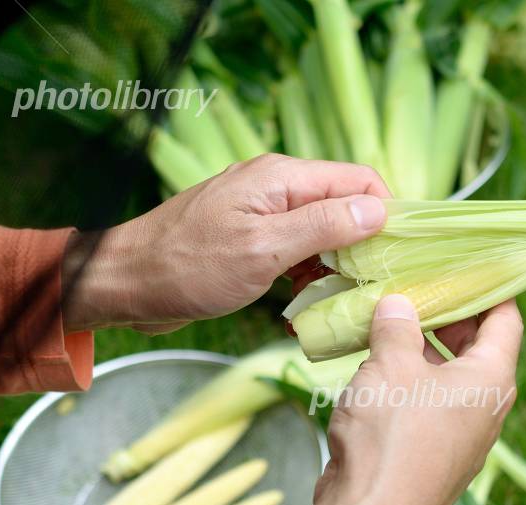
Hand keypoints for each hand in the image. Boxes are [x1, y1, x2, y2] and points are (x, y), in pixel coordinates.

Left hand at [62, 154, 389, 333]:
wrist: (125, 283)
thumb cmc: (188, 267)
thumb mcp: (263, 250)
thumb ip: (322, 227)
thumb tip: (377, 211)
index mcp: (281, 177)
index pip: (360, 180)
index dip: (387, 214)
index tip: (400, 257)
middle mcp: (275, 186)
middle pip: (344, 205)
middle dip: (364, 244)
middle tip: (373, 288)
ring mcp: (262, 212)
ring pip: (322, 231)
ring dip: (335, 266)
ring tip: (337, 302)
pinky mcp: (250, 238)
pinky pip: (296, 249)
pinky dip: (306, 275)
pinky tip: (303, 305)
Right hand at [298, 294, 522, 504]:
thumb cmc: (390, 436)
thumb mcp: (390, 366)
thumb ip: (397, 328)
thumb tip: (400, 304)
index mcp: (492, 380)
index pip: (506, 319)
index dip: (490, 288)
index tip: (467, 264)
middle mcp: (486, 409)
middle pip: (478, 348)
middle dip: (447, 317)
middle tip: (416, 289)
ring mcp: (460, 438)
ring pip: (448, 379)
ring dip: (421, 351)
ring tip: (388, 323)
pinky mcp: (432, 458)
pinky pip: (428, 407)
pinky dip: (409, 383)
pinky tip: (375, 370)